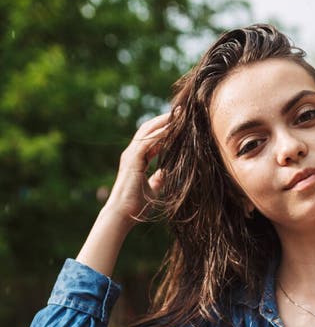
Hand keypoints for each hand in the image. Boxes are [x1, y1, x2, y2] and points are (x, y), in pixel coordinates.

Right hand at [104, 112, 171, 227]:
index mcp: (137, 159)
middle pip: (149, 130)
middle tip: (181, 112)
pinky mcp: (132, 161)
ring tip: (178, 115)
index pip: (151, 139)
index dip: (165, 130)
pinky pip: (147, 143)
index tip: (179, 123)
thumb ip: (158, 180)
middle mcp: (132, 154)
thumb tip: (165, 173)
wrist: (122, 214)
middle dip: (164, 120)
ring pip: (147, 132)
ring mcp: (131, 156)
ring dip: (163, 123)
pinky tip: (171, 130)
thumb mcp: (152, 190)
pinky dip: (159, 135)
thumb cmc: (136, 205)